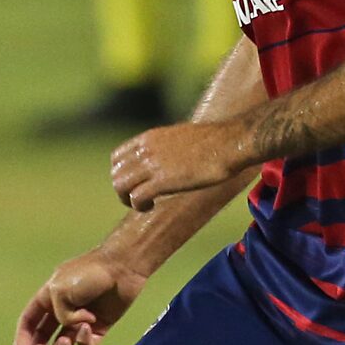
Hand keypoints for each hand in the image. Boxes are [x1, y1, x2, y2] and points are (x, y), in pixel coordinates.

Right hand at [14, 248, 146, 344]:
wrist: (121, 268)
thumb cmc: (88, 274)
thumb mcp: (60, 292)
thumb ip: (59, 316)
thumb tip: (73, 329)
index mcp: (48, 297)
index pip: (29, 321)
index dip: (22, 339)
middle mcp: (62, 309)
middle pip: (43, 336)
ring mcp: (81, 320)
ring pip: (64, 343)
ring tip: (68, 339)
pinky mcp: (100, 327)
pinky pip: (87, 344)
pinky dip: (84, 340)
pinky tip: (89, 326)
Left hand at [109, 120, 254, 212]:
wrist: (229, 143)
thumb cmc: (214, 142)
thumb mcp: (181, 137)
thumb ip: (167, 146)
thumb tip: (169, 156)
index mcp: (149, 138)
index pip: (117, 156)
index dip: (121, 173)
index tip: (134, 183)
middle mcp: (146, 150)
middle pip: (116, 173)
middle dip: (122, 189)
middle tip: (136, 198)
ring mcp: (152, 164)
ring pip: (120, 186)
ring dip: (128, 199)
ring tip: (143, 205)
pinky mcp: (163, 181)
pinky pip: (136, 197)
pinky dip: (139, 206)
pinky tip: (151, 207)